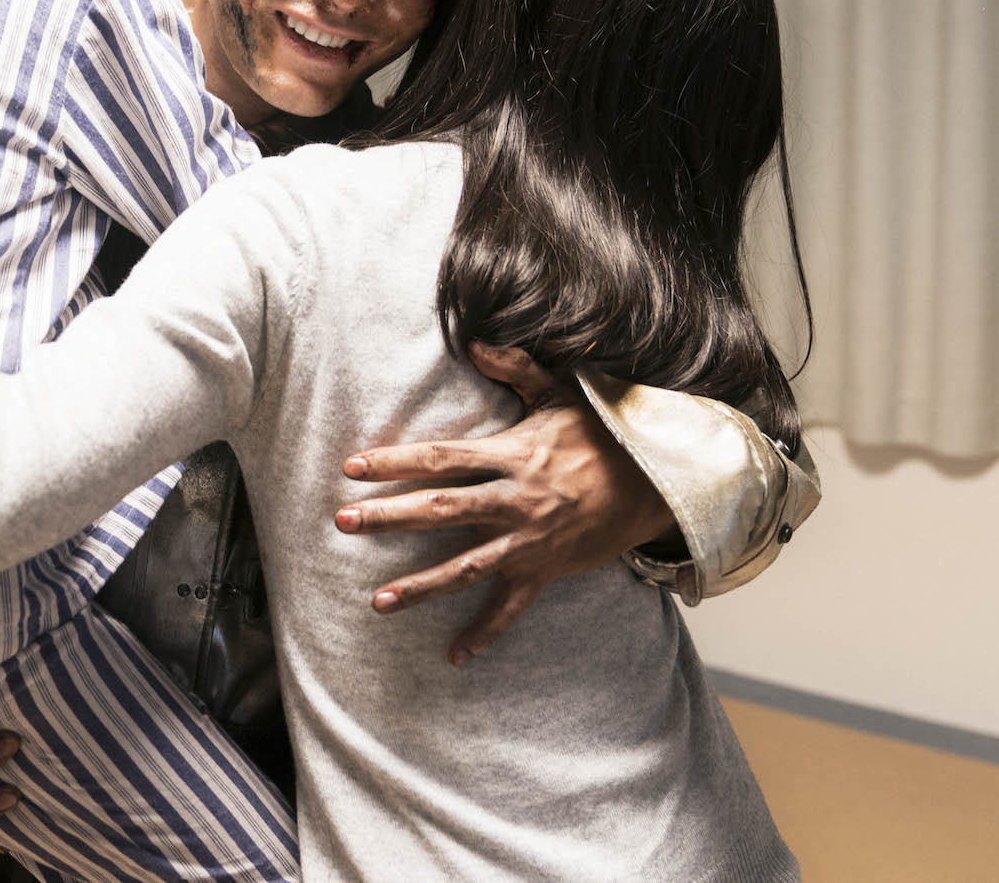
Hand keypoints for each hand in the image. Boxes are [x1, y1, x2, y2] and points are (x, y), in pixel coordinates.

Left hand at [335, 343, 680, 664]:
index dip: (395, 462)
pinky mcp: (544, 571)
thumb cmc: (602, 434)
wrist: (655, 484)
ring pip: (466, 567)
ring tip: (377, 602)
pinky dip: (484, 634)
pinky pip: (511, 609)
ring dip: (420, 585)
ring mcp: (529, 541)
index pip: (442, 459)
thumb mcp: (561, 392)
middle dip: (389, 517)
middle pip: (441, 510)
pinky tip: (455, 656)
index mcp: (512, 455)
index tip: (353, 466)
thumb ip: (516, 368)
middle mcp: (515, 501)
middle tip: (343, 522)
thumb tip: (474, 343)